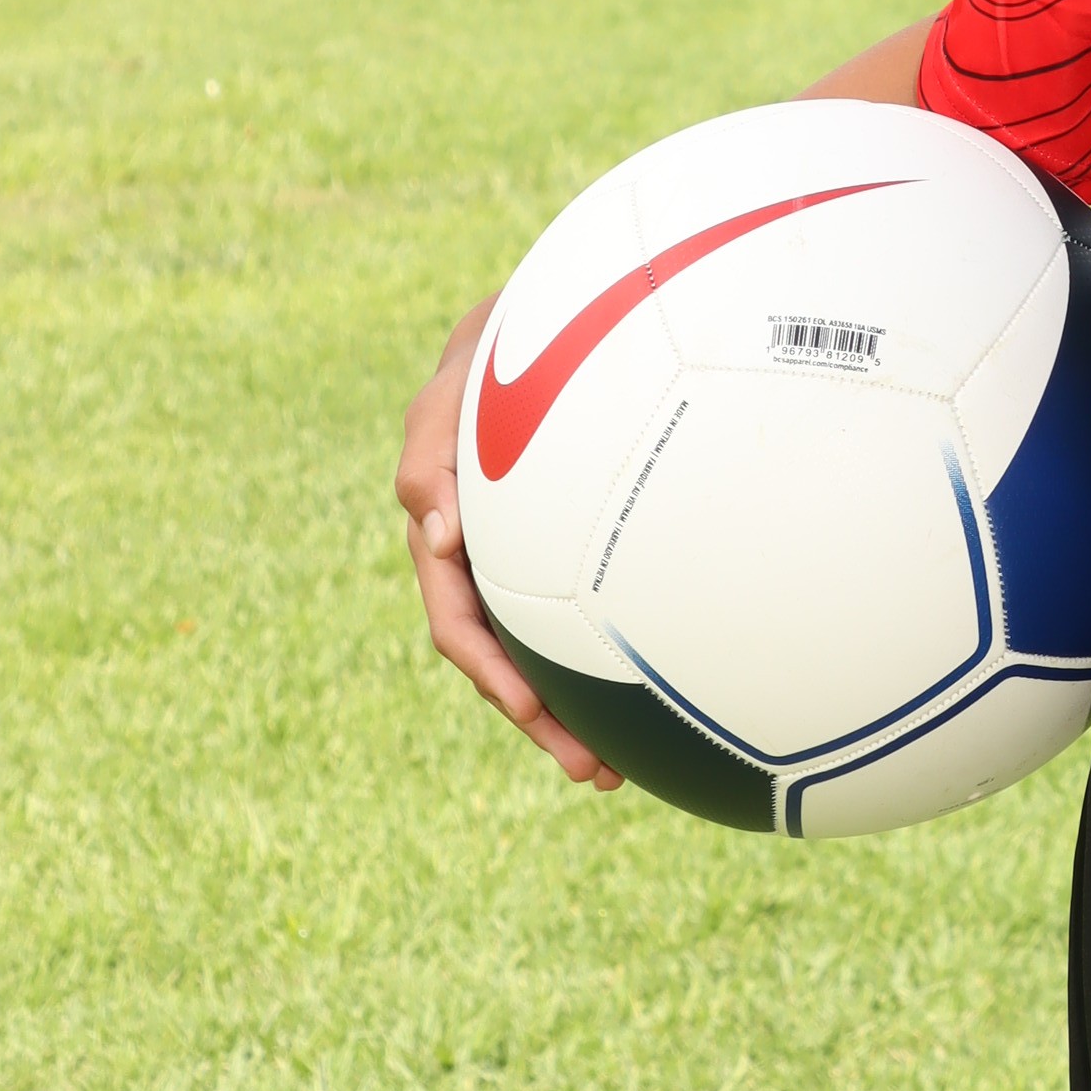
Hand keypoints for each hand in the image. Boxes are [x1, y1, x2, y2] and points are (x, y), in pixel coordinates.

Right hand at [395, 300, 620, 789]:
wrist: (549, 317)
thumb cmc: (496, 349)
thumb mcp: (455, 387)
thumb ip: (432, 453)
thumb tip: (435, 539)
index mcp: (445, 530)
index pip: (458, 620)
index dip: (493, 673)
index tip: (533, 713)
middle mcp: (479, 557)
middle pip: (501, 658)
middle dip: (541, 720)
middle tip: (593, 773)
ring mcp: (520, 556)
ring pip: (539, 650)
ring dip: (572, 709)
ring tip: (618, 766)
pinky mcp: (564, 549)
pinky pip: (579, 614)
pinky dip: (604, 656)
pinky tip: (658, 688)